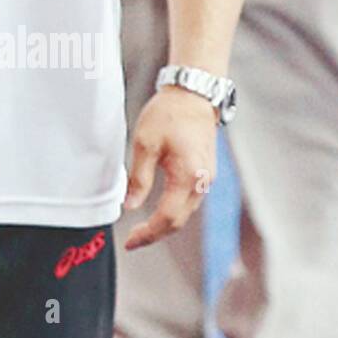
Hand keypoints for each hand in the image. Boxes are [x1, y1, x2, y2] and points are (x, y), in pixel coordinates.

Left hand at [123, 85, 218, 250]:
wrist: (193, 96)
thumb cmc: (168, 114)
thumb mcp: (145, 142)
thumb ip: (139, 178)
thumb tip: (130, 206)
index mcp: (188, 176)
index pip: (167, 217)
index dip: (148, 233)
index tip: (130, 241)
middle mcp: (202, 183)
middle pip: (179, 221)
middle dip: (155, 234)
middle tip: (133, 240)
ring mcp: (206, 180)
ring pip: (185, 213)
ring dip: (164, 225)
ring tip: (141, 230)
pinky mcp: (204, 174)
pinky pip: (189, 202)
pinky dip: (173, 212)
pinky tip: (157, 212)